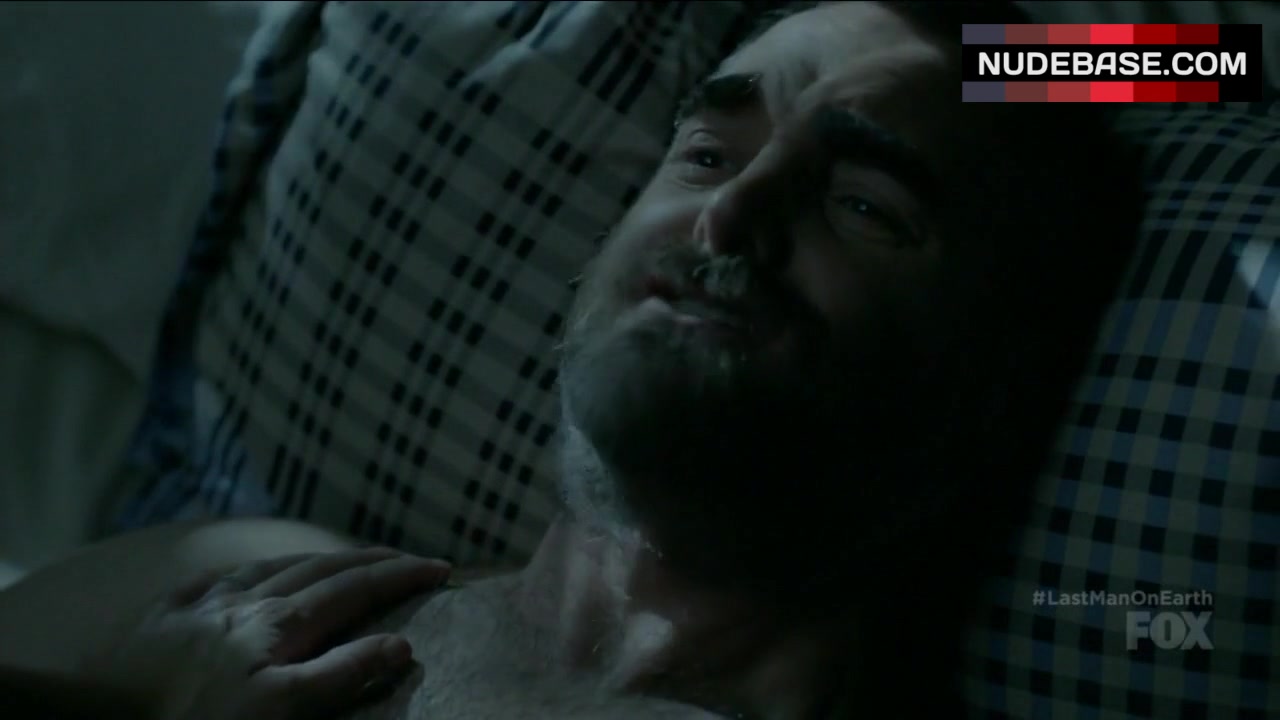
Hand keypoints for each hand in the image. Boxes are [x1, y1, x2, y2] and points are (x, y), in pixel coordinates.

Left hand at [81, 547, 449, 719]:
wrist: (100, 714)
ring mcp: (208, 600)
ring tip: (345, 557)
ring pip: (276, 564)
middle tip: (408, 557)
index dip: (401, 576)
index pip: (357, 588)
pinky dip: (255, 568)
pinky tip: (253, 571)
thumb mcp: (279, 710)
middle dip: (372, 559)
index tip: (441, 568)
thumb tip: (400, 644)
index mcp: (283, 623)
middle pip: (323, 567)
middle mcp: (251, 600)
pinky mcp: (169, 610)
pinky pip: (222, 575)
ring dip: (320, 557)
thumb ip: (341, 674)